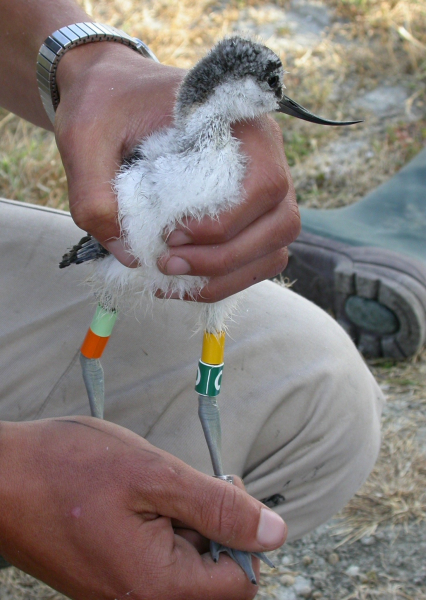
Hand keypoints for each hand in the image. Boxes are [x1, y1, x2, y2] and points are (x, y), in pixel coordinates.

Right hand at [0, 417, 286, 599]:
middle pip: (214, 578)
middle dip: (214, 528)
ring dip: (187, 525)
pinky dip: (162, 529)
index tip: (222, 491)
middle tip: (186, 485)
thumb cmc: (67, 470)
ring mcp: (122, 594)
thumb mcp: (153, 475)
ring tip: (155, 489)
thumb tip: (274, 531)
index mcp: (158, 588)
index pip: (240, 582)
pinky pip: (156, 563)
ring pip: (186, 567)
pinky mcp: (109, 580)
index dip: (244, 532)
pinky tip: (139, 500)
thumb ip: (217, 507)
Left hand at [55, 43, 299, 300]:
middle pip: (281, 224)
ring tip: (173, 278)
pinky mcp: (250, 210)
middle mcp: (266, 153)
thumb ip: (95, 197)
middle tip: (166, 265)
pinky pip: (258, 257)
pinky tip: (185, 280)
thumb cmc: (107, 106)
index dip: (222, 224)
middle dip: (223, 258)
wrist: (115, 90)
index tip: (168, 236)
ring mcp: (264, 185)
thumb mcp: (85, 139)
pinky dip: (226, 278)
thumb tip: (132, 258)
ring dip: (228, 275)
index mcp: (239, 122)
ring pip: (275, 248)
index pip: (263, 185)